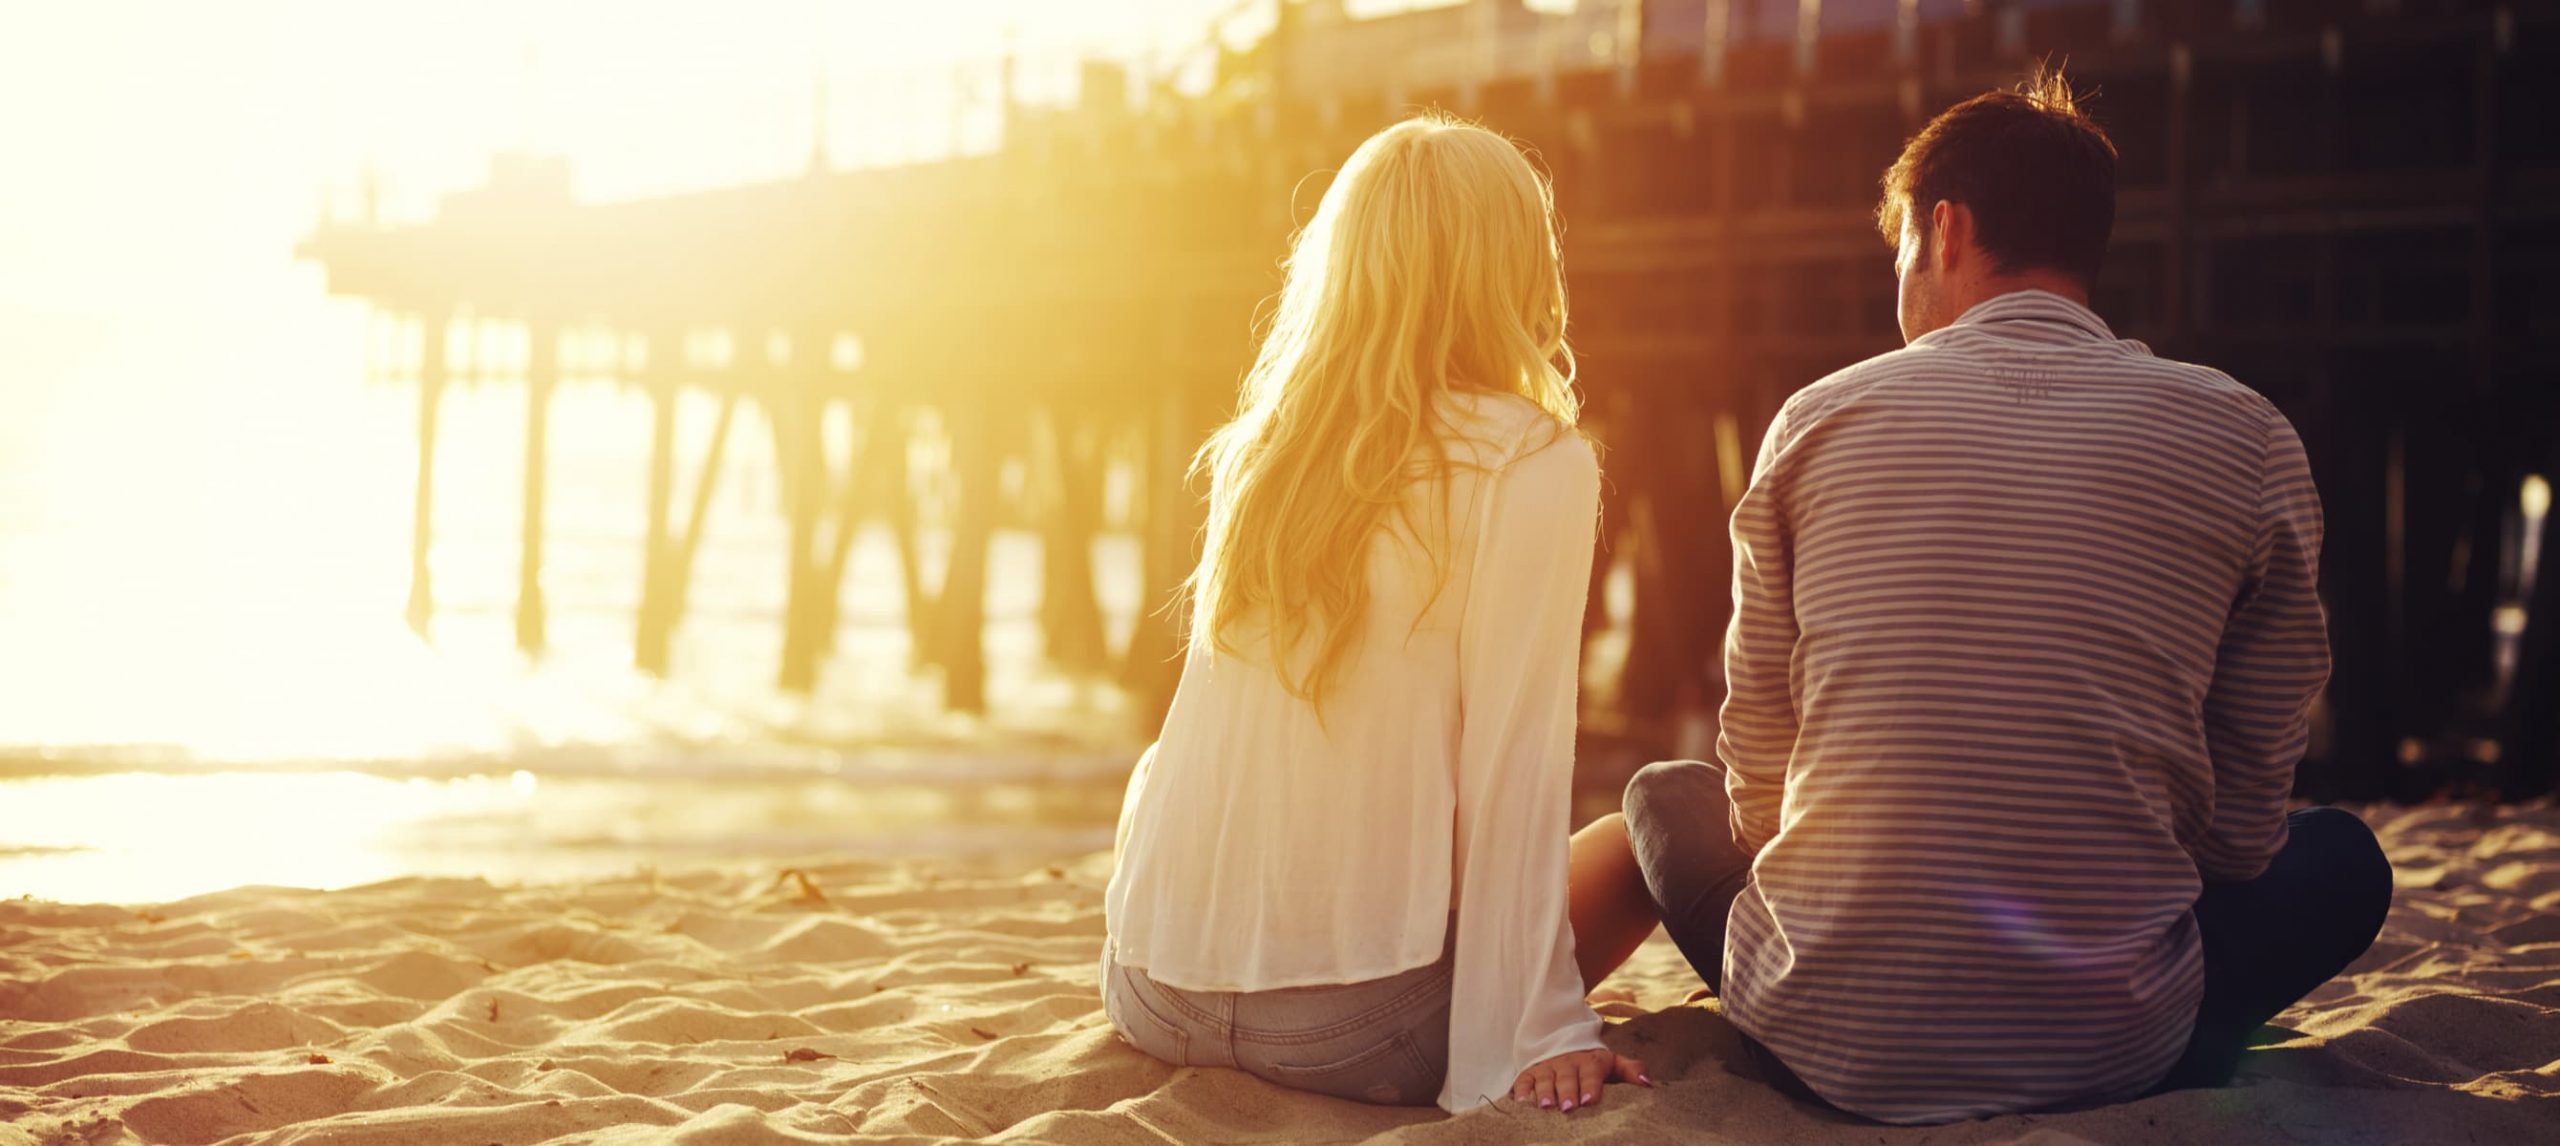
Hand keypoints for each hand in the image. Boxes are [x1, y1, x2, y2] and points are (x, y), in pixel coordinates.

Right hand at [1509, 1047, 1649, 1111]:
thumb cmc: (1593, 1063)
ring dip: (1545, 1092)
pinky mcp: (1530, 1072)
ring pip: (1545, 1078)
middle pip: (1567, 1077)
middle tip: (1569, 1107)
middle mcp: (1567, 1062)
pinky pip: (1523, 1080)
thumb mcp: (1613, 1062)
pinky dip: (1522, 1090)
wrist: (1563, 1043)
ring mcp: (1547, 1067)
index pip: (1591, 1072)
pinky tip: (1522, 1102)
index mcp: (1590, 1061)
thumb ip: (1632, 1070)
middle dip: (1568, 1092)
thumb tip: (1648, 1085)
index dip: (1590, 1086)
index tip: (1590, 1100)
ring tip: (1546, 1106)